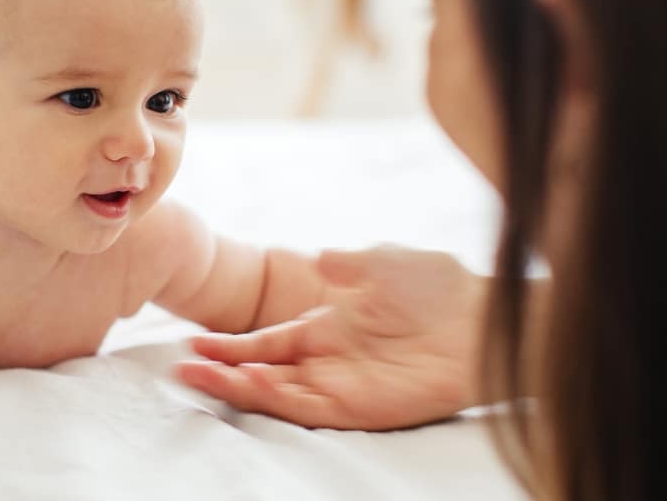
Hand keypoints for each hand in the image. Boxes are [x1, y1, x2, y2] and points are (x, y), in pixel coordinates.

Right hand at [177, 246, 484, 429]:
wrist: (485, 316)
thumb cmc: (441, 287)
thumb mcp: (385, 262)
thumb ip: (347, 264)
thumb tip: (319, 258)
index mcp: (328, 327)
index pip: (269, 341)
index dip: (233, 344)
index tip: (194, 341)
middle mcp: (329, 360)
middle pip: (264, 371)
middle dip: (223, 369)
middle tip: (181, 366)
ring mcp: (344, 384)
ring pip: (279, 393)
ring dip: (239, 387)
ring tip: (200, 377)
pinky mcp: (363, 406)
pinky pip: (312, 408)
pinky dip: (280, 399)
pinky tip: (254, 384)